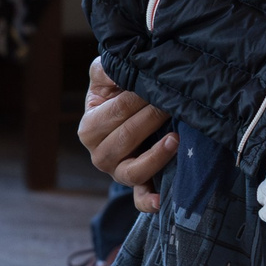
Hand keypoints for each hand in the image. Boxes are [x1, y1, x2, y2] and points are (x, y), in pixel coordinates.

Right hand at [78, 58, 176, 212]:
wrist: (128, 115)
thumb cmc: (117, 92)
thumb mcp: (106, 75)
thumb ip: (109, 67)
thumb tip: (120, 63)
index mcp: (89, 128)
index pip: (116, 112)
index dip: (138, 97)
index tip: (159, 83)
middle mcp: (99, 154)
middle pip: (127, 137)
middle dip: (152, 118)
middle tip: (174, 102)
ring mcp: (117, 172)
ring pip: (133, 170)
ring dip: (155, 156)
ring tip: (175, 138)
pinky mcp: (136, 186)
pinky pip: (140, 199)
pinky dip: (148, 201)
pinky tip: (161, 199)